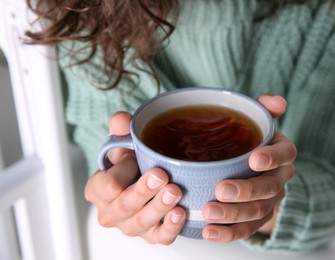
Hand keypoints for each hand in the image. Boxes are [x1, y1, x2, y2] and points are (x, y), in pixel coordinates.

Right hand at [85, 112, 185, 244]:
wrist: (144, 179)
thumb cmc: (131, 163)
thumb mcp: (124, 144)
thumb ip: (121, 130)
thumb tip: (122, 119)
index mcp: (98, 189)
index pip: (105, 185)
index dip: (119, 173)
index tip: (131, 158)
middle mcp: (111, 212)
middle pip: (124, 206)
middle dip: (142, 191)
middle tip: (160, 176)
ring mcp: (131, 226)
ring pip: (141, 223)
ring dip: (158, 208)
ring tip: (175, 192)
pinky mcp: (151, 235)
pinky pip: (159, 238)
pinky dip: (170, 228)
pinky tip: (180, 213)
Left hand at [202, 94, 295, 241]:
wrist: (252, 166)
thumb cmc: (249, 140)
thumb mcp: (256, 121)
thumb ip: (263, 109)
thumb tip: (277, 101)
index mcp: (281, 152)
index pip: (285, 154)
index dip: (272, 157)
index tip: (254, 158)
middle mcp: (279, 178)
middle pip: (269, 188)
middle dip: (246, 191)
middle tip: (221, 190)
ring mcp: (269, 201)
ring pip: (257, 211)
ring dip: (234, 215)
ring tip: (209, 213)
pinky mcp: (257, 218)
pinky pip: (247, 229)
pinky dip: (229, 233)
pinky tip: (210, 232)